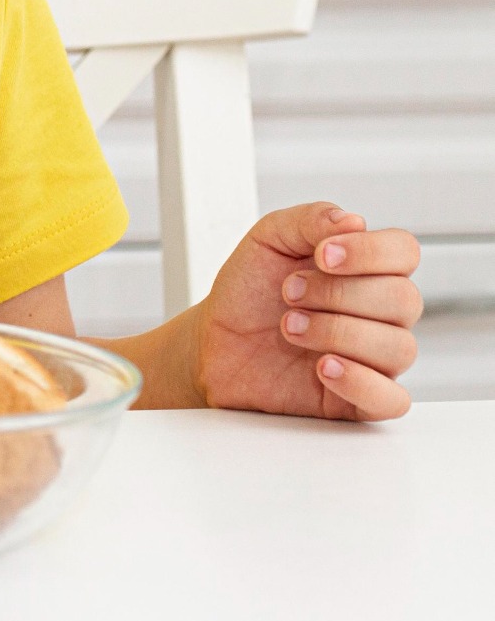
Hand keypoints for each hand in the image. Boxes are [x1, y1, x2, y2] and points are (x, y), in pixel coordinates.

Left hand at [193, 202, 421, 420]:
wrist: (216, 342)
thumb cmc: (248, 291)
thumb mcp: (268, 240)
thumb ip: (308, 221)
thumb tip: (353, 221)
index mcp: (364, 269)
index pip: (404, 251)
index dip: (371, 251)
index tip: (322, 255)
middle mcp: (378, 312)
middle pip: (403, 299)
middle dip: (338, 293)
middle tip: (289, 293)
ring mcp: (374, 357)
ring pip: (399, 347)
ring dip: (337, 332)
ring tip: (289, 327)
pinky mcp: (362, 400)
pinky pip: (392, 399)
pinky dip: (360, 381)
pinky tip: (322, 367)